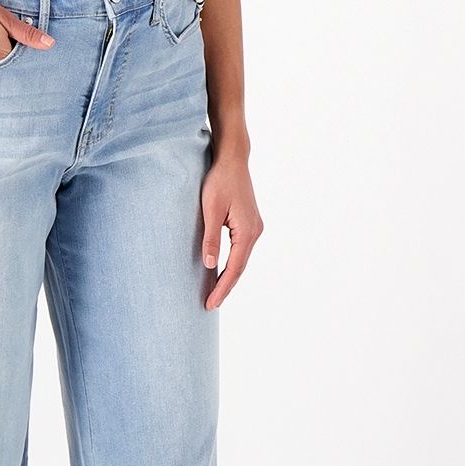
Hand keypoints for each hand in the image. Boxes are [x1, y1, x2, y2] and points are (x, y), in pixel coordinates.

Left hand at [200, 150, 261, 308]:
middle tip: (209, 305)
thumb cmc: (219, 181)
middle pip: (240, 267)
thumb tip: (210, 265)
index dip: (222, 287)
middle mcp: (255, 232)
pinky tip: (221, 271)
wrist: (232, 160)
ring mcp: (254, 228)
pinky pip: (240, 250)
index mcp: (247, 231)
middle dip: (225, 287)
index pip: (234, 268)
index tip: (210, 303)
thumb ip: (210, 237)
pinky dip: (231, 264)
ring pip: (241, 260)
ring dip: (229, 277)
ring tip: (214, 294)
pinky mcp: (248, 224)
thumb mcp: (210, 209)